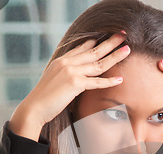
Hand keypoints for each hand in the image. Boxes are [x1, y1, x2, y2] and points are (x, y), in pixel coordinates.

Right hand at [10, 33, 130, 140]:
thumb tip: (76, 76)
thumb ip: (65, 74)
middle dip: (110, 42)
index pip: (82, 48)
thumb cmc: (45, 98)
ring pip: (98, 63)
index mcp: (62, 60)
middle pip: (94, 51)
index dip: (95, 42)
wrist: (34, 107)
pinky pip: (96, 82)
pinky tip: (120, 79)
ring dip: (115, 56)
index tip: (106, 36)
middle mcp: (67, 62)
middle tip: (122, 36)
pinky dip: (109, 81)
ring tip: (127, 50)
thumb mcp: (54, 80)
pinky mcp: (75, 83)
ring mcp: (71, 71)